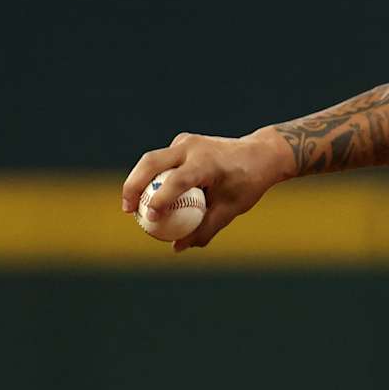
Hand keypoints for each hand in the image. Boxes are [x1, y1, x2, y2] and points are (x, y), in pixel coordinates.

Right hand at [120, 128, 293, 251]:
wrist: (261, 154)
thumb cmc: (248, 183)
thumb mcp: (231, 209)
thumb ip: (205, 229)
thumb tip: (177, 248)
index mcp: (208, 162)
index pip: (178, 180)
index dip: (161, 200)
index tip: (150, 218)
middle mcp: (193, 147)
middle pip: (152, 162)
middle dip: (133, 186)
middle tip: (128, 210)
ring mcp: (185, 141)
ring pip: (152, 160)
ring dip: (138, 181)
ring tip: (131, 206)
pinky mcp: (182, 142)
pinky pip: (161, 161)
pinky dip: (151, 177)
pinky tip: (148, 197)